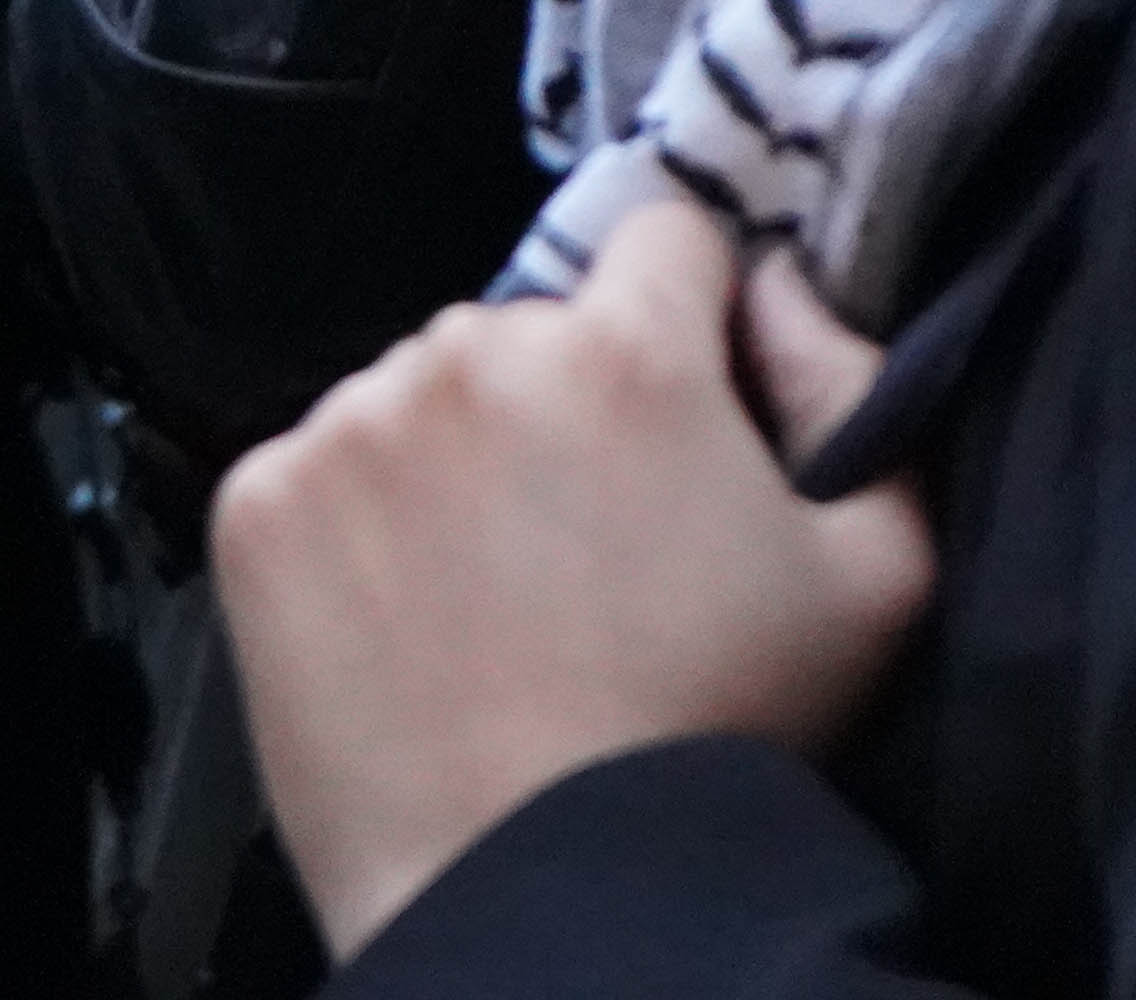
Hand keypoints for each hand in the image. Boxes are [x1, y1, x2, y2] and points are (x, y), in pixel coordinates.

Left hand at [209, 203, 934, 962]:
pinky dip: (357, 528)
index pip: (666, 242)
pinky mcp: (258, 502)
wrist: (545, 894)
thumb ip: (849, 388)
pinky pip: (320, 470)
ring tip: (495, 602)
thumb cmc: (724, 741)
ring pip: (419, 396)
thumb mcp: (877, 575)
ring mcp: (349, 424)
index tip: (687, 418)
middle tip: (589, 548)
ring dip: (455, 460)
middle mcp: (474, 353)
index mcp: (625, 350)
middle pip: (533, 330)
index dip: (692, 325)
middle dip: (564, 407)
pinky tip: (409, 623)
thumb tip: (776, 289)